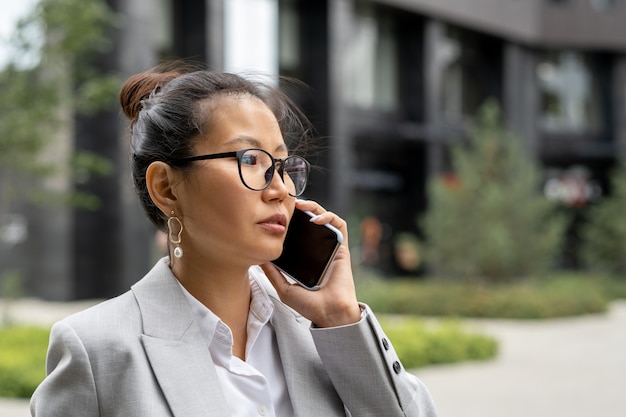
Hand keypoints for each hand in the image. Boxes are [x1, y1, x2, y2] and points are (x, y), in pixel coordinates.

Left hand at [261, 199, 361, 327]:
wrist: (329, 313)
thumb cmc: (309, 305)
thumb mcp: (284, 288)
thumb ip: (272, 273)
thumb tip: (258, 258)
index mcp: (306, 257)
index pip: (299, 232)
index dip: (291, 220)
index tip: (278, 215)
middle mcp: (319, 250)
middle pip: (311, 220)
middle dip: (301, 208)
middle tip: (288, 204)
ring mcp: (331, 248)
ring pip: (326, 218)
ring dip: (315, 207)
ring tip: (301, 204)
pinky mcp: (342, 248)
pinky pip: (340, 226)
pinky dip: (329, 217)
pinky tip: (316, 219)